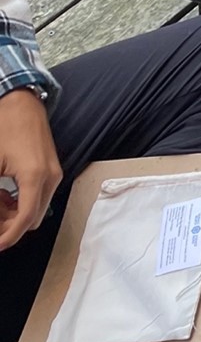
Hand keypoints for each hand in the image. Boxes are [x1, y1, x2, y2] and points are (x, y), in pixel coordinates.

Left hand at [0, 88, 60, 251]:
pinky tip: (4, 193)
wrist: (22, 104)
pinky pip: (39, 197)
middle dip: (9, 226)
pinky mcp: (52, 170)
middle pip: (33, 219)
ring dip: (14, 214)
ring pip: (36, 209)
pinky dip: (21, 203)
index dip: (9, 237)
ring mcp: (54, 174)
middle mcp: (50, 178)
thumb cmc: (5, 129)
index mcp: (35, 177)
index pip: (26, 219)